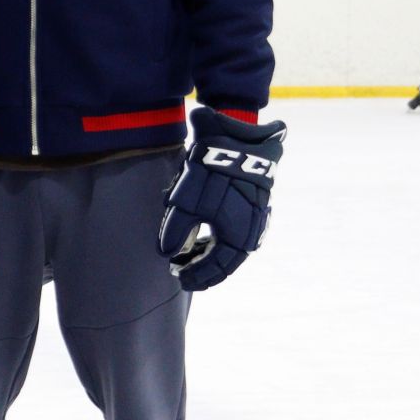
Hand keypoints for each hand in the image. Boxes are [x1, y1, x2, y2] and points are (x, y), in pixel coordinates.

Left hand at [157, 106, 285, 292]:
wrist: (237, 141)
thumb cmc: (209, 174)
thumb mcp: (184, 203)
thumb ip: (174, 231)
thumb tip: (166, 253)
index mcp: (237, 239)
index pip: (216, 269)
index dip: (196, 276)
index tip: (178, 278)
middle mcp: (251, 234)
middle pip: (224, 262)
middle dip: (201, 269)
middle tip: (180, 271)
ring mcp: (254, 221)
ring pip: (229, 248)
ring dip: (208, 255)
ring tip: (185, 256)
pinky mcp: (251, 207)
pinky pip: (233, 233)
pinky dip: (216, 240)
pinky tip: (199, 238)